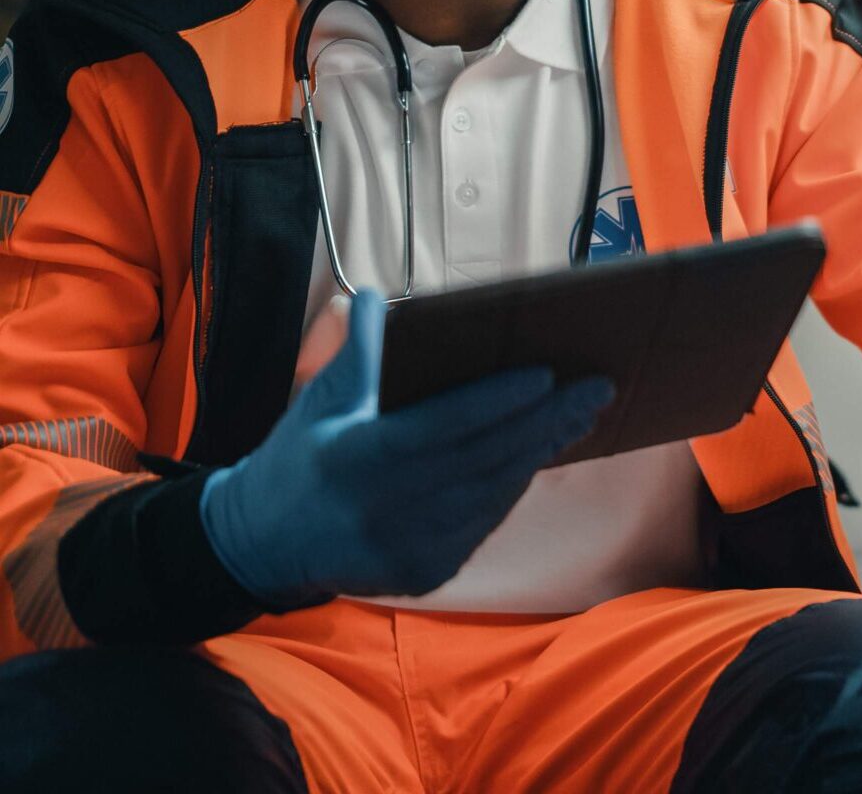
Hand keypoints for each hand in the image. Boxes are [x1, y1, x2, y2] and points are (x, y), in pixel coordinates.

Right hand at [200, 288, 613, 604]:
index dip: (496, 401)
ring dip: (541, 451)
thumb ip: (354, 352)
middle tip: (596, 387)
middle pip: (484, 459)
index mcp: (358, 459)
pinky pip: (484, 523)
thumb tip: (371, 293)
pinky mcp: (425, 572)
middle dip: (546, 420)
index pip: (442, 426)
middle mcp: (387, 509)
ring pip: (494, 493)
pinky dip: (515, 485)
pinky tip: (542, 452)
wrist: (260, 546)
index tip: (544, 374)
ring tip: (581, 413)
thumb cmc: (297, 459)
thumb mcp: (318, 401)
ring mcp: (409, 548)